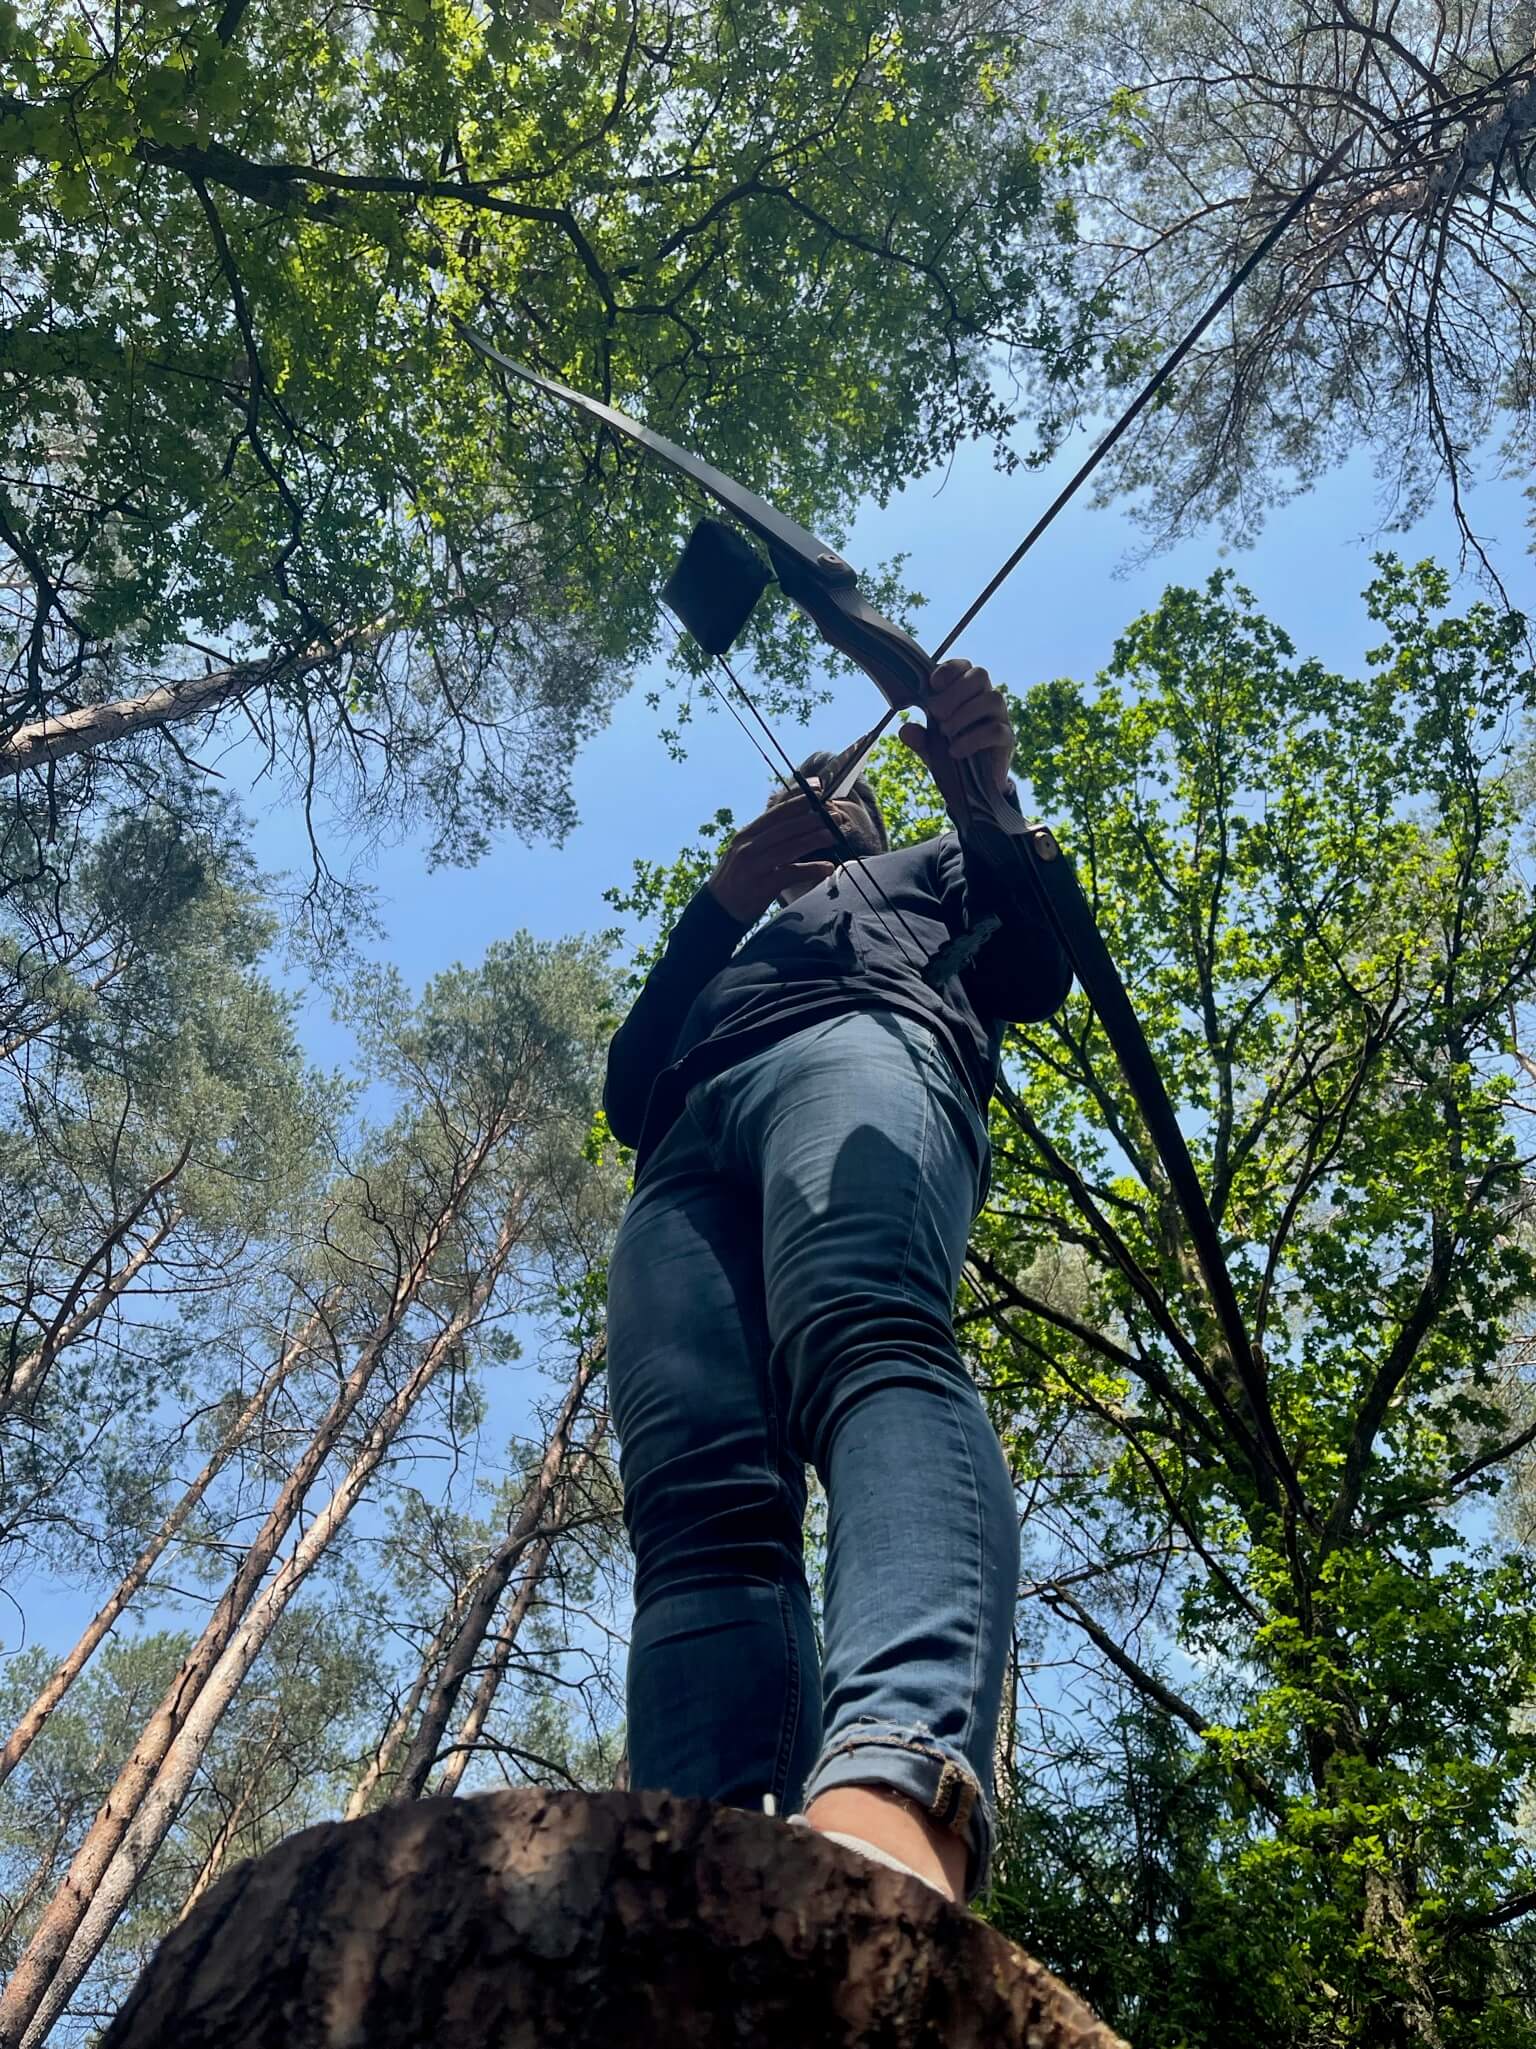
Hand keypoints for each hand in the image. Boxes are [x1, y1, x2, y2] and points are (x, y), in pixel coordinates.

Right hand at [706, 782, 853, 922]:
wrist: (717, 911)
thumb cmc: (737, 880)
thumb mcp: (746, 852)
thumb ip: (765, 838)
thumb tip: (795, 823)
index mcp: (746, 834)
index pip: (775, 811)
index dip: (798, 799)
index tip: (819, 788)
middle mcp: (748, 846)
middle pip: (784, 827)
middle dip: (812, 818)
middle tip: (834, 814)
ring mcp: (754, 865)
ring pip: (789, 847)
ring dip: (814, 839)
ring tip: (834, 835)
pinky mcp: (761, 886)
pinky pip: (790, 873)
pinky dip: (811, 869)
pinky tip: (827, 868)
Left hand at [899, 659, 1014, 813]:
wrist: (973, 786)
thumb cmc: (951, 754)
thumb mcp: (930, 747)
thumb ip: (919, 738)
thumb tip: (904, 730)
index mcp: (967, 692)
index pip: (964, 666)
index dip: (950, 669)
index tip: (932, 684)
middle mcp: (986, 698)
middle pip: (980, 675)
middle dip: (955, 691)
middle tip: (935, 712)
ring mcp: (1000, 717)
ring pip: (993, 698)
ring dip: (965, 713)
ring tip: (944, 731)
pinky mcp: (1007, 739)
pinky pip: (996, 730)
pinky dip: (973, 739)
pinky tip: (955, 750)